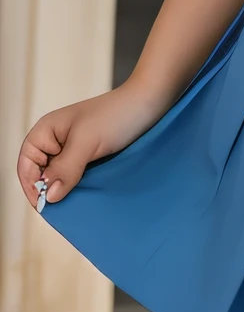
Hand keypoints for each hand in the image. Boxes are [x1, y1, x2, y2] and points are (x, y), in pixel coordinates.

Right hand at [17, 80, 167, 208]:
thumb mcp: (87, 142)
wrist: (149, 101)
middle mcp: (56, 140)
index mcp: (46, 131)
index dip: (31, 186)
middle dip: (48, 191)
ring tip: (75, 205)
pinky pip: (76, 175)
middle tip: (62, 210)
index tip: (45, 207)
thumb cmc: (116, 115)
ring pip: (60, 177)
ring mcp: (73, 148)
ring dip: (65, 190)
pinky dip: (78, 186)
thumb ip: (65, 169)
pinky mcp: (89, 155)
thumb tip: (48, 197)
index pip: (26, 165)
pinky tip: (87, 195)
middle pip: (41, 174)